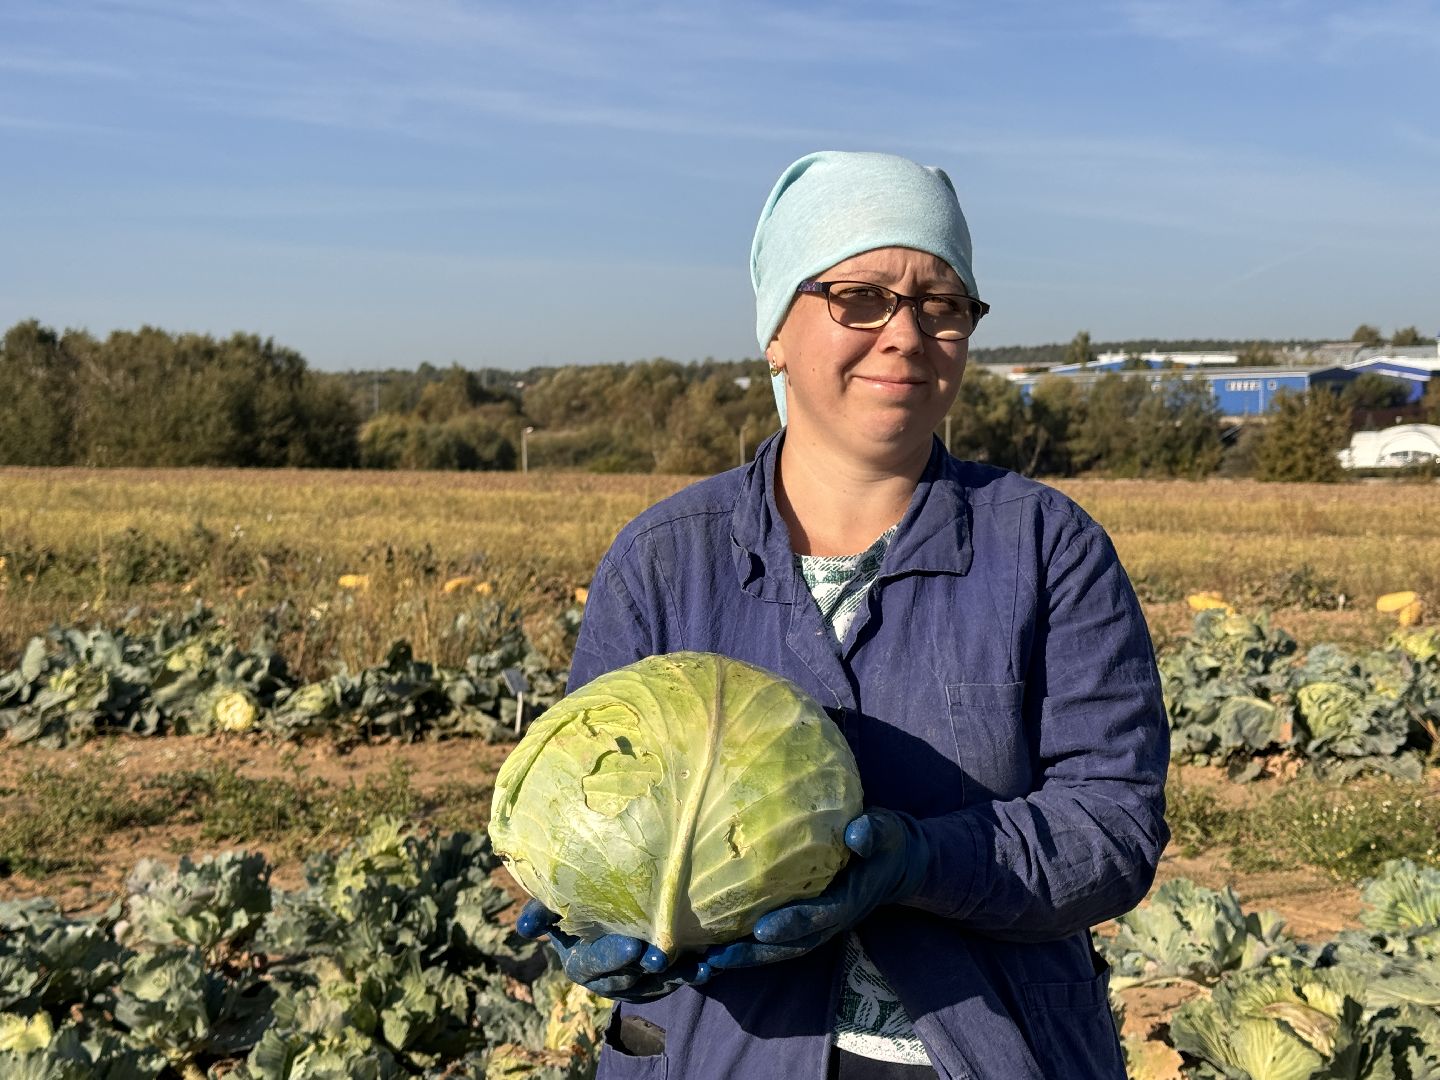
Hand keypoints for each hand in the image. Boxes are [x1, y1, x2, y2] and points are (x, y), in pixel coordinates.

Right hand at [516, 900, 711, 1002]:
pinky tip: (711, 964)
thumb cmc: (574, 903)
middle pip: (628, 979)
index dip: (612, 957)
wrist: (604, 913)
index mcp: (580, 962)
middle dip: (647, 970)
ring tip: (699, 967)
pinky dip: (691, 974)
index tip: (633, 947)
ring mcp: (634, 983)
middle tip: (664, 957)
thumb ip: (543, 911)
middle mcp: (607, 979)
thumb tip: (524, 927)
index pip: (594, 963)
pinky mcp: (658, 981)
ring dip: (678, 978)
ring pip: (657, 985)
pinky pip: (676, 982)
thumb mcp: (555, 906)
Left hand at [704, 809, 928, 970]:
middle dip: (756, 954)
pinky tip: (716, 945)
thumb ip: (874, 833)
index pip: (819, 916)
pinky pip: (778, 939)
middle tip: (718, 958)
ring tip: (708, 961)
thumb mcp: (887, 831)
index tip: (762, 929)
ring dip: (747, 957)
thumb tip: (857, 833)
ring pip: (782, 949)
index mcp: (849, 899)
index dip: (793, 924)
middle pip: (793, 945)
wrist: (898, 862)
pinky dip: (750, 946)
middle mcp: (831, 919)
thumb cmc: (887, 842)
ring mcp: (819, 924)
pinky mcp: (808, 919)